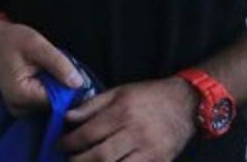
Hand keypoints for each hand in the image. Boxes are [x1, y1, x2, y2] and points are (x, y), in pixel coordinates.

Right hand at [0, 19, 83, 115]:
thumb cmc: (12, 39)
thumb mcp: (37, 45)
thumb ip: (58, 64)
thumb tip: (79, 84)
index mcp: (21, 95)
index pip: (58, 101)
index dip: (69, 87)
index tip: (69, 69)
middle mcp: (19, 109)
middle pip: (56, 105)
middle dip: (62, 87)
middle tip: (57, 65)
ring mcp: (19, 110)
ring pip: (52, 104)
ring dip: (56, 87)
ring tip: (47, 68)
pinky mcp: (22, 107)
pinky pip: (45, 102)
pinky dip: (49, 89)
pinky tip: (43, 75)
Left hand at [58, 77, 199, 161]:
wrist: (186, 104)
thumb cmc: (148, 97)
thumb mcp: (118, 92)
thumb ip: (92, 105)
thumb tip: (67, 117)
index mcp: (123, 113)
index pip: (89, 133)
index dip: (70, 142)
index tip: (60, 145)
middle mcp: (136, 133)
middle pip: (101, 156)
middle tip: (68, 160)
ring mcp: (150, 151)